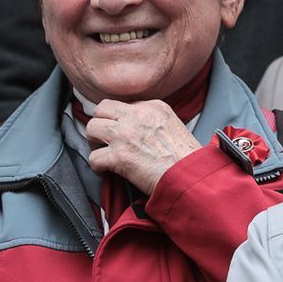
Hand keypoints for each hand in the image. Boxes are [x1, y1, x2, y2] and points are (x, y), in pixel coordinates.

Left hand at [84, 99, 202, 197]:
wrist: (191, 177)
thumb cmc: (186, 158)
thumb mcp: (173, 125)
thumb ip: (153, 120)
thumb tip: (136, 128)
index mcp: (153, 106)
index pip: (121, 104)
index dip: (117, 119)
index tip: (120, 131)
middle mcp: (137, 115)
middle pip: (101, 109)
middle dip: (100, 124)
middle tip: (104, 139)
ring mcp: (126, 134)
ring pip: (91, 128)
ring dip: (95, 142)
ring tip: (103, 153)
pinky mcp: (119, 156)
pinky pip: (93, 157)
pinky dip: (97, 167)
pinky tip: (106, 171)